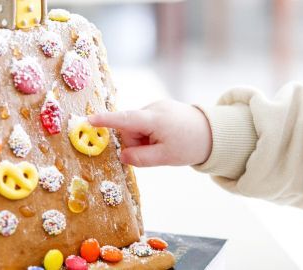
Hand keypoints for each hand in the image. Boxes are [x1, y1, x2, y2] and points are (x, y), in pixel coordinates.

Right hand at [88, 99, 211, 166]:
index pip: (125, 119)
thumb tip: (122, 156)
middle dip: (135, 142)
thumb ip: (141, 158)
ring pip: (136, 127)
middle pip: (128, 128)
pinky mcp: (159, 108)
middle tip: (154, 151)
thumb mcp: (165, 158)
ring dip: (143, 139)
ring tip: (163, 144)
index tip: (89, 120)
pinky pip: (144, 123)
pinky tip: (164, 137)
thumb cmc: (189, 146)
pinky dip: (148, 133)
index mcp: (154, 119)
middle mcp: (153, 108)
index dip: (106, 121)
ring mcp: (156, 106)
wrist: (213, 132)